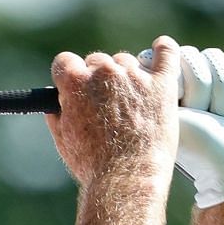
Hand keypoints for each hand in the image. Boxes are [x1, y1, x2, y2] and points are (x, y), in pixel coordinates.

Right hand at [46, 37, 179, 190]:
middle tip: (103, 104)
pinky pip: (166, 53)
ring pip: (126, 62)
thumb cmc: (92, 164)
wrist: (126, 177)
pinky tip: (161, 47)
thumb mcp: (63, 140)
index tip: (72, 87)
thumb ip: (57, 114)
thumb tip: (57, 104)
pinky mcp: (162, 83)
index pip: (65, 61)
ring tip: (128, 104)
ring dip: (124, 76)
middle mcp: (105, 72)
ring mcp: (135, 75)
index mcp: (76, 82)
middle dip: (96, 79)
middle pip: (97, 60)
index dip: (68, 76)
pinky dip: (163, 49)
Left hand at [148, 45, 223, 207]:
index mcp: (161, 90)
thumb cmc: (200, 148)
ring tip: (221, 116)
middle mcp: (183, 80)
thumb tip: (149, 61)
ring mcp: (210, 78)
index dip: (177, 80)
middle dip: (201, 90)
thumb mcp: (171, 120)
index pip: (163, 59)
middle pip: (190, 57)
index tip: (184, 105)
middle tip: (203, 117)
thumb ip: (155, 93)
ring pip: (215, 58)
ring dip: (222, 92)